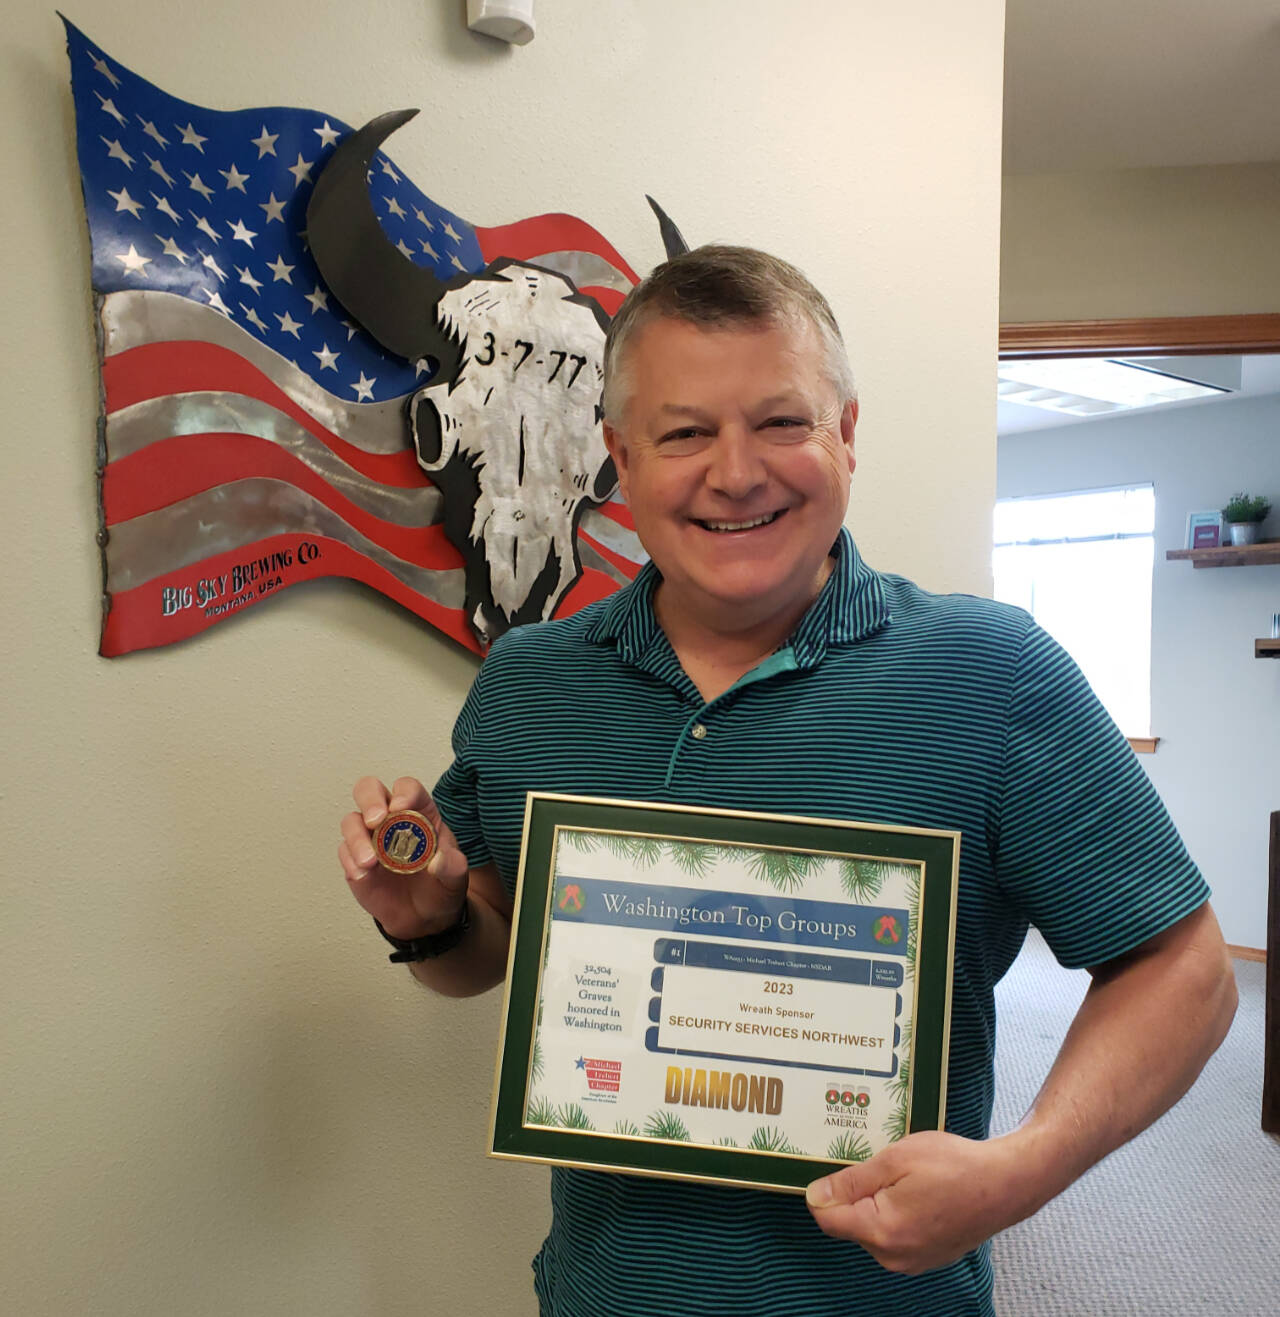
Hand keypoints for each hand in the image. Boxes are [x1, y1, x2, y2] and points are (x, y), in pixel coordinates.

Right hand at [338, 776, 470, 939]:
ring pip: (352, 821)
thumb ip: (452, 866)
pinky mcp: (355, 859)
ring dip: (357, 837)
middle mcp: (391, 819)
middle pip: (370, 790)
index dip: (403, 792)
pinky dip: (351, 861)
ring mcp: (370, 838)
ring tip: (370, 861)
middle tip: (376, 820)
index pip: (407, 789)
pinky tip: (363, 875)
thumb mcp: (456, 876)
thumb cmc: (440, 885)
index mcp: (419, 812)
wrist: (424, 918)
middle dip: (370, 800)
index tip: (400, 807)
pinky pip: (345, 851)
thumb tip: (437, 862)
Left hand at [805, 1130, 1037, 1274]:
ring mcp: (912, 1261)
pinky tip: (918, 1192)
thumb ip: (852, 1181)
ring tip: (906, 1178)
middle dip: (857, 1194)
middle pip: (850, 1224)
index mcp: (883, 1232)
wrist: (1004, 1184)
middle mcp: (894, 1256)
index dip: (825, 1192)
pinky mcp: (925, 1257)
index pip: (828, 1219)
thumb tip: (815, 1196)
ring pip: (872, 1229)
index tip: (836, 1168)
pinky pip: (894, 1235)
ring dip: (878, 1203)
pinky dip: (896, 1213)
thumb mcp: (895, 1160)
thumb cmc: (954, 1166)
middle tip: (883, 1166)